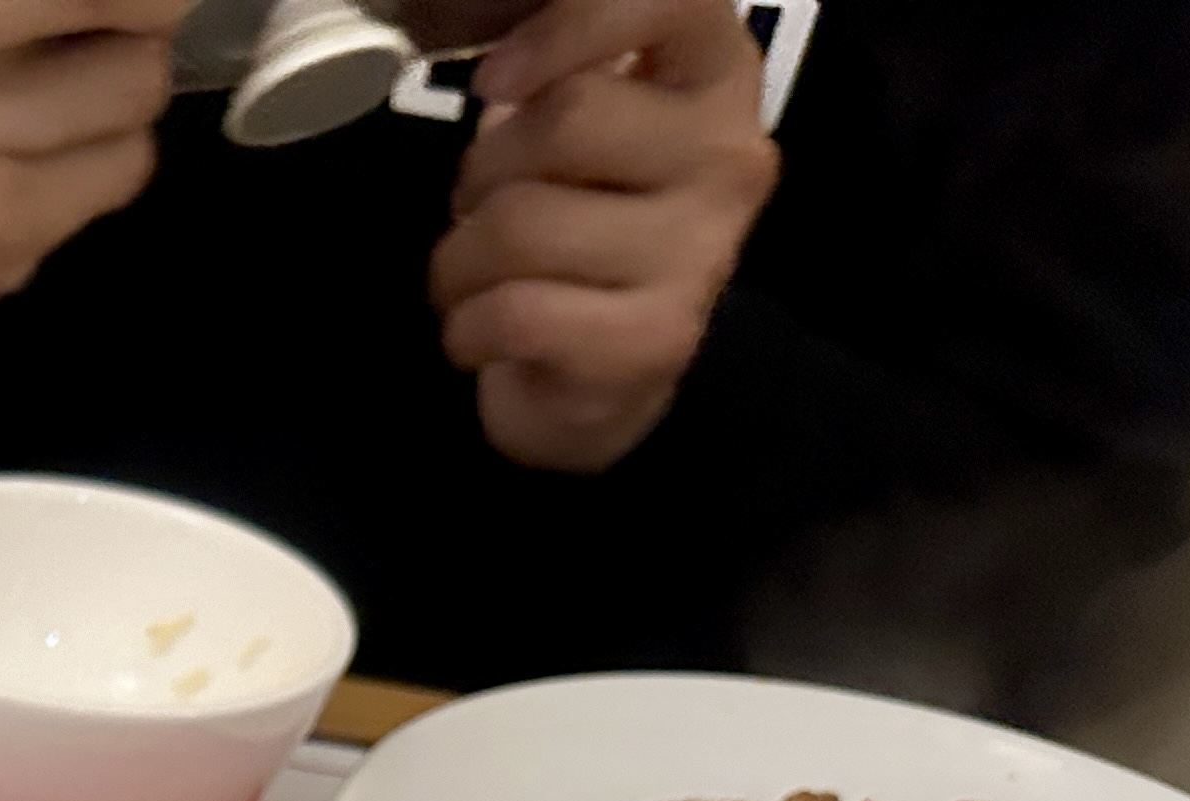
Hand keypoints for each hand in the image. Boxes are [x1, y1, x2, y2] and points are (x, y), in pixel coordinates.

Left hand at [429, 0, 776, 472]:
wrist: (606, 375)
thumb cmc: (579, 224)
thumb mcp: (574, 122)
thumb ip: (557, 69)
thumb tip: (499, 50)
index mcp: (714, 75)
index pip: (665, 2)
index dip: (566, 30)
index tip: (495, 78)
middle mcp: (728, 154)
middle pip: (567, 119)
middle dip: (481, 170)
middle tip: (483, 207)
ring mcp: (702, 251)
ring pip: (522, 223)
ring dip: (460, 260)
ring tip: (479, 276)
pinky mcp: (657, 339)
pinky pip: (515, 312)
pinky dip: (467, 328)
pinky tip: (486, 331)